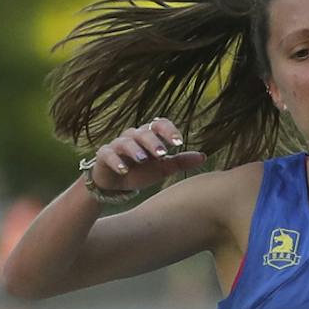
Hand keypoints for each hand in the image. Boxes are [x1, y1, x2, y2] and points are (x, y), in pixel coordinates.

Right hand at [85, 118, 207, 192]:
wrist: (115, 184)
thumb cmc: (141, 171)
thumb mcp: (162, 167)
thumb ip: (180, 161)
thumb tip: (204, 156)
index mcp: (149, 135)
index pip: (159, 124)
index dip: (169, 131)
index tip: (179, 142)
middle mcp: (133, 136)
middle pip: (143, 132)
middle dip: (153, 142)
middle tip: (162, 153)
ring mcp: (117, 145)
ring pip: (126, 142)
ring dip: (135, 150)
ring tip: (143, 159)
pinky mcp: (104, 156)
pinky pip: (108, 155)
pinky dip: (116, 161)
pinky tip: (123, 170)